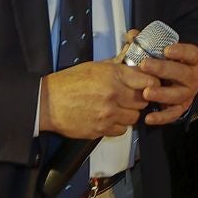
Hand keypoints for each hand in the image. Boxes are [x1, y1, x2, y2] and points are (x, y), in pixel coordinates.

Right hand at [38, 56, 157, 138]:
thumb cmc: (68, 83)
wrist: (46, 103)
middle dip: (139, 99)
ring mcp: (108, 113)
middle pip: (142, 101)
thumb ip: (116, 68)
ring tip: (118, 108)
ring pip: (134, 117)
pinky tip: (109, 118)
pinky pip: (121, 130)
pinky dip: (118, 126)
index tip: (148, 86)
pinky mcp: (101, 129)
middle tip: (130, 97)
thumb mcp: (94, 67)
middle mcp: (113, 94)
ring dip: (129, 113)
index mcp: (113, 75)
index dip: (151, 84)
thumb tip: (135, 67)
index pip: (148, 81)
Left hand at [139, 41, 197, 125]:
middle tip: (145, 65)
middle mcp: (193, 77)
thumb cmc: (166, 64)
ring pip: (178, 95)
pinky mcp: (181, 108)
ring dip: (162, 94)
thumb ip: (146, 42)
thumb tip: (132, 35)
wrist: (176, 81)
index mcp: (192, 60)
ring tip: (146, 92)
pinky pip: (173, 114)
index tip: (166, 49)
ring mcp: (188, 93)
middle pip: (182, 73)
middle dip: (163, 69)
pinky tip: (148, 118)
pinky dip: (161, 118)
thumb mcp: (161, 52)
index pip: (192, 54)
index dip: (180, 52)